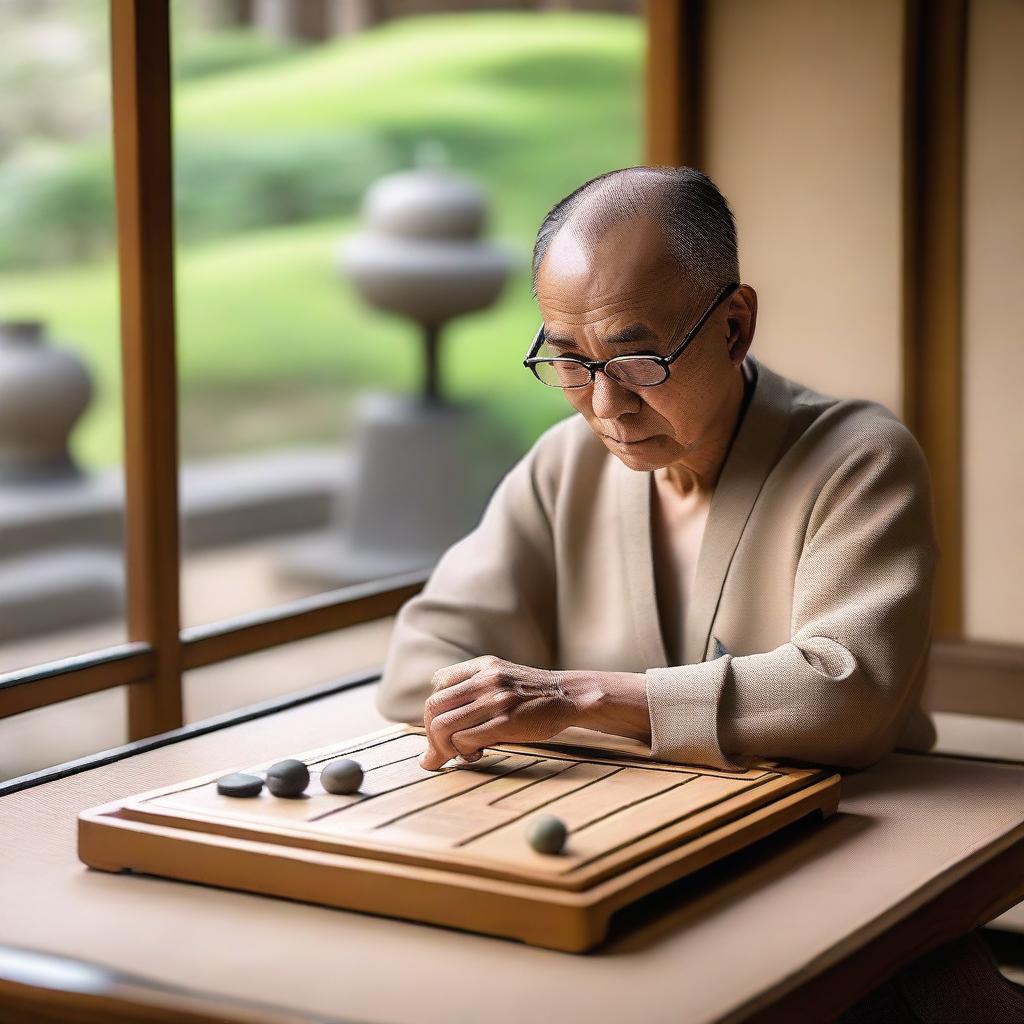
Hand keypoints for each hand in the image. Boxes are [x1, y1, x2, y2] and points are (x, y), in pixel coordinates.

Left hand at [419, 655, 595, 770]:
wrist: (569, 696)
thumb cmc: (533, 695)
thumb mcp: (502, 676)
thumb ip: (473, 687)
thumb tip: (437, 719)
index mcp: (483, 666)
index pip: (438, 683)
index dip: (435, 709)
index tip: (442, 727)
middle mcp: (485, 679)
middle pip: (433, 707)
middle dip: (431, 735)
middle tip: (440, 752)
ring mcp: (494, 700)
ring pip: (443, 726)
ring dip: (443, 748)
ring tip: (460, 755)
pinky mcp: (505, 722)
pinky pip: (464, 740)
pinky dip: (462, 752)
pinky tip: (477, 754)